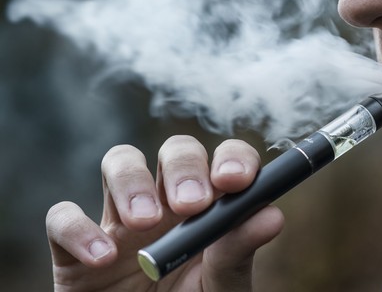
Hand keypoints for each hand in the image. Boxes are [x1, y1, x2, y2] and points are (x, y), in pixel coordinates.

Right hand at [46, 136, 283, 290]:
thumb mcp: (222, 286)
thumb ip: (239, 251)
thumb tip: (272, 215)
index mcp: (210, 209)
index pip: (226, 159)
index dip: (232, 157)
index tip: (234, 181)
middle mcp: (168, 203)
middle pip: (176, 150)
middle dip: (183, 166)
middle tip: (190, 205)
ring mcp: (120, 221)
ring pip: (119, 161)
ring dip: (133, 182)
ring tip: (144, 223)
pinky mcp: (75, 246)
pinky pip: (63, 216)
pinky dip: (78, 229)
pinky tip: (104, 258)